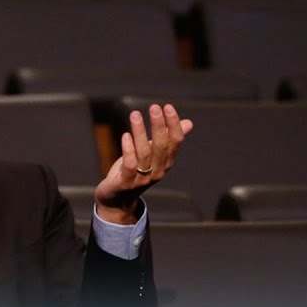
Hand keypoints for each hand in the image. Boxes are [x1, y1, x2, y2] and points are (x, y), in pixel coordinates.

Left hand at [95, 103, 192, 223]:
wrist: (117, 200)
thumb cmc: (134, 173)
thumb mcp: (152, 155)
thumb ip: (167, 139)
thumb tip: (189, 123)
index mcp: (166, 163)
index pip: (175, 142)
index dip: (173, 124)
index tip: (167, 107)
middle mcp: (157, 171)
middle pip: (161, 146)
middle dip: (159, 126)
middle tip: (154, 107)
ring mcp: (142, 179)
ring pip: (144, 154)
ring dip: (140, 132)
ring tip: (135, 115)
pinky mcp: (125, 183)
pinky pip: (130, 165)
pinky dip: (128, 150)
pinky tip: (126, 135)